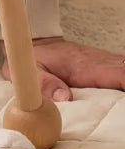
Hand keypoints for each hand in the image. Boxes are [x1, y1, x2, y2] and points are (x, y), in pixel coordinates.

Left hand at [2, 37, 124, 101]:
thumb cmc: (36, 57)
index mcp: (86, 66)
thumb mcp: (32, 70)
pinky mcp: (106, 69)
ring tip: (124, 107)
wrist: (39, 41)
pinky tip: (123, 96)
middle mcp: (101, 64)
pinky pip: (123, 74)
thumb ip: (45, 84)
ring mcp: (106, 65)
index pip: (117, 73)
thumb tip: (65, 98)